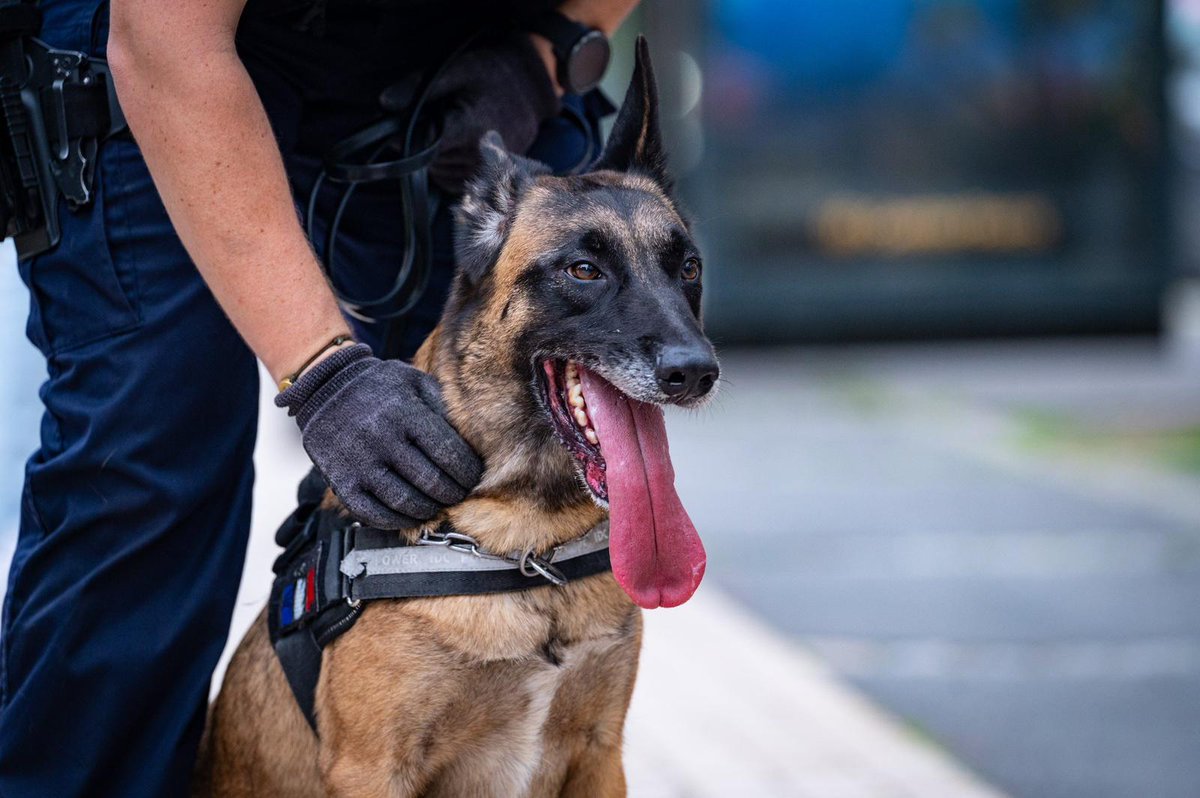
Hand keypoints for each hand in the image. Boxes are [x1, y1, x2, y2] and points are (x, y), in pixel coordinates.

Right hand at [275, 344, 483, 528]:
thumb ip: (443, 408)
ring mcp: (358, 462)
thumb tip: (473, 444)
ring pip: (405, 502)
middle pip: (431, 482)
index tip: (473, 477)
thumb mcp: (415, 382)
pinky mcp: (340, 481)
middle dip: (453, 494)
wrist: (324, 387)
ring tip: (437, 504)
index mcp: (404, 411)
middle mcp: (380, 437)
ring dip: (429, 510)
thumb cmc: (381, 387)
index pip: (449, 453)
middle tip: (458, 494)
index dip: (468, 473)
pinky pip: (374, 514)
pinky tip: (410, 514)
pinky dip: (397, 521)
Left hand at [381, 32, 560, 193]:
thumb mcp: (454, 70)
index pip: (423, 147)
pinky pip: (454, 181)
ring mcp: (487, 170)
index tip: (401, 130)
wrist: (532, 90)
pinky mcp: (492, 179)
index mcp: (468, 127)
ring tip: (455, 130)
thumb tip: (385, 104)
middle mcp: (479, 155)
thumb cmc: (491, 76)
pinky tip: (461, 146)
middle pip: (428, 161)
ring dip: (437, 156)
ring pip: (439, 173)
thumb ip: (418, 88)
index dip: (406, 140)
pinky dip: (449, 167)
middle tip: (440, 118)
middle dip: (424, 142)